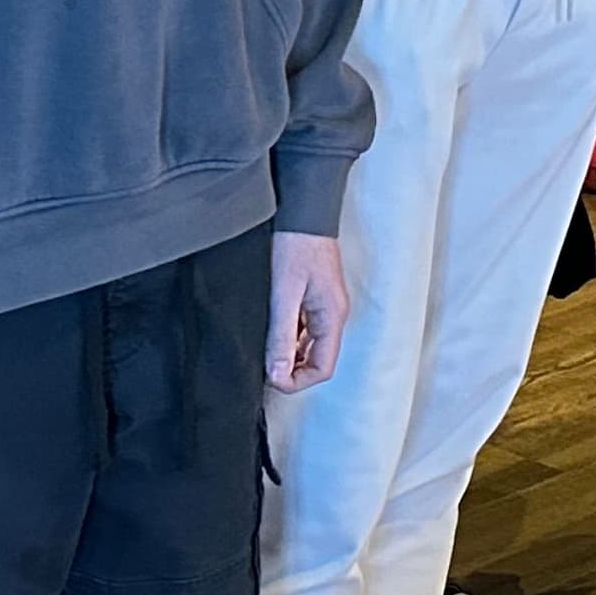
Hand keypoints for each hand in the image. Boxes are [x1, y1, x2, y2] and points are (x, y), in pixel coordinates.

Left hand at [267, 232, 348, 389]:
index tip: (270, 377)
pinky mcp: (315, 299)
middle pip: (318, 360)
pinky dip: (288, 336)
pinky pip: (304, 330)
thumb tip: (277, 374)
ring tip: (264, 342)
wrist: (303, 214)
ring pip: (310, 346)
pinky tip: (270, 326)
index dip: (296, 381)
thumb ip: (281, 336)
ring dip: (288, 352)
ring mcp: (325, 307)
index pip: (323, 368)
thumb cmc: (296, 248)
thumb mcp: (284, 295)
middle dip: (291, 369)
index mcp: (332, 317)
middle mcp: (333, 315)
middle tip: (262, 362)